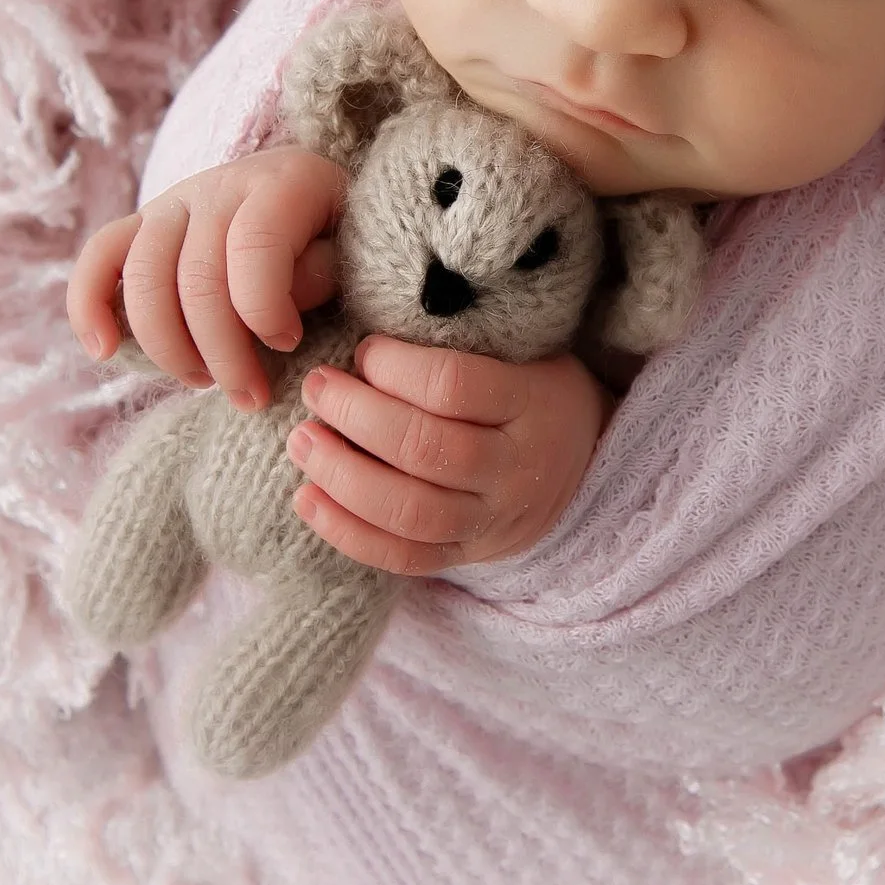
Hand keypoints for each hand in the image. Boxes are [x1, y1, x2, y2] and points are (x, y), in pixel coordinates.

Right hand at [66, 147, 344, 411]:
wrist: (318, 202)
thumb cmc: (341, 239)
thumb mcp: (356, 251)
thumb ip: (323, 274)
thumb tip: (272, 315)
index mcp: (283, 181)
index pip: (253, 247)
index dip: (265, 310)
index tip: (289, 344)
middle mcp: (220, 184)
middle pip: (196, 276)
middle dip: (222, 353)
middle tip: (251, 397)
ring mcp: (174, 201)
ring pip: (143, 277)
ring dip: (169, 347)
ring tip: (204, 382)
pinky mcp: (141, 225)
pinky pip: (99, 257)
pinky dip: (89, 304)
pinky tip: (103, 351)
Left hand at [286, 335, 608, 575]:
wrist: (582, 461)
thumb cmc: (529, 385)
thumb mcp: (521, 348)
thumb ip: (459, 340)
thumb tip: (365, 327)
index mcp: (533, 403)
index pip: (453, 387)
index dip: (395, 367)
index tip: (363, 349)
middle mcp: (515, 469)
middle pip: (425, 450)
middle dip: (356, 416)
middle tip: (316, 388)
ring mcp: (492, 520)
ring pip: (410, 512)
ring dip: (342, 476)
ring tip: (302, 441)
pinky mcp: (465, 555)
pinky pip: (402, 558)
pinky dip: (348, 533)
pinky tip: (307, 499)